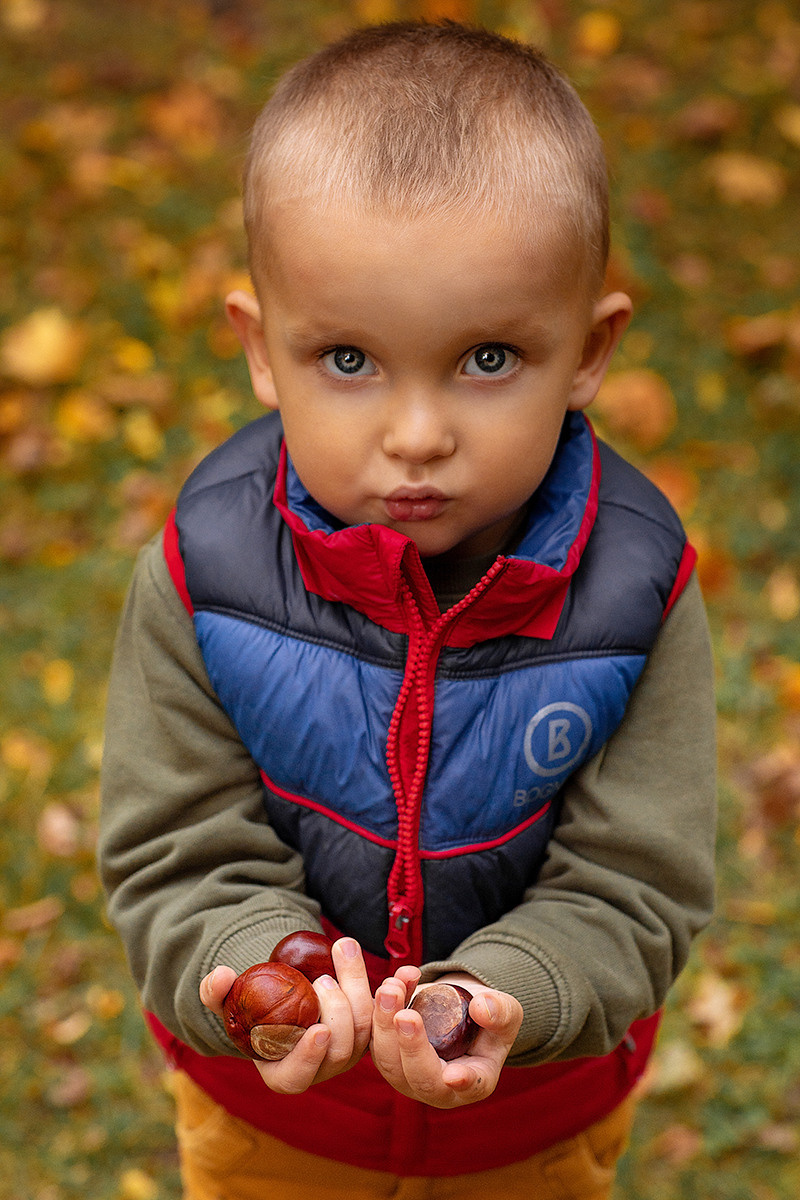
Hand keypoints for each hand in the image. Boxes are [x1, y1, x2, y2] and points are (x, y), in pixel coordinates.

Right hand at [200, 937, 372, 1093]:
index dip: (310, 1058)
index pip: (298, 1078)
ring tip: (341, 953)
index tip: (318, 1030)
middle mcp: (321, 1067)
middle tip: (322, 980)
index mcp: (284, 1072)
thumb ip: (216, 991)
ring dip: (357, 989)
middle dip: (337, 1014)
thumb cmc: (249, 1005)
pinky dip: (383, 986)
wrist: (280, 992)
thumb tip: (220, 976)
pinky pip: (380, 1012)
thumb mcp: (226, 999)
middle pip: (340, 1051)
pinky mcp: (366, 1027)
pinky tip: (369, 957)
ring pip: (364, 1029)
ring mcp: (347, 1049)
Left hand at [370, 969, 523, 1108]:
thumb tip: (482, 1007)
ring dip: (385, 1021)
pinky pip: (376, 1035)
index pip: (467, 1087)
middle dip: (410, 1045)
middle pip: (418, 1076)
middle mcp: (438, 1086)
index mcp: (475, 1083)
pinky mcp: (387, 1053)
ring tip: (391, 988)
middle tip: (405, 1015)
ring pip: (387, 1058)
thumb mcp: (507, 1012)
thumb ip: (500, 1012)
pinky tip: (395, 980)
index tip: (452, 1075)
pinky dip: (381, 1007)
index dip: (461, 1082)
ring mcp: (407, 1073)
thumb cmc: (489, 1017)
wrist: (461, 1008)